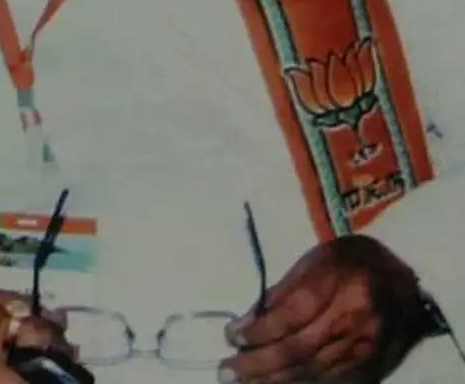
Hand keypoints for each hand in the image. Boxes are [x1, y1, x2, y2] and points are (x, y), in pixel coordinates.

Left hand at [220, 235, 426, 382]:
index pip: (291, 315)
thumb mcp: (314, 260)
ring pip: (313, 371)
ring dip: (274, 380)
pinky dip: (301, 383)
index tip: (231, 336)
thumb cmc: (351, 261)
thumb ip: (282, 292)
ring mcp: (365, 346)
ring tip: (244, 382)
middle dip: (259, 364)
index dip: (259, 331)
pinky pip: (331, 379)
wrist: (404, 281)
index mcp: (338, 284)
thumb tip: (246, 320)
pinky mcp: (371, 364)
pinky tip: (276, 383)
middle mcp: (354, 318)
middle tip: (227, 371)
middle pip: (299, 350)